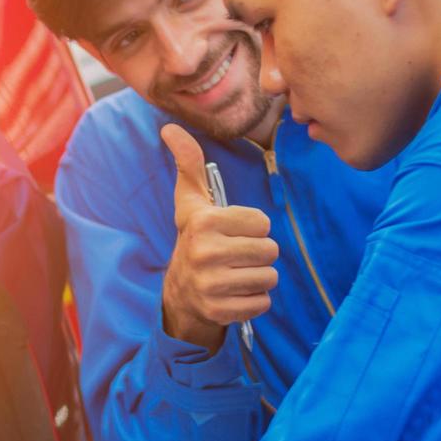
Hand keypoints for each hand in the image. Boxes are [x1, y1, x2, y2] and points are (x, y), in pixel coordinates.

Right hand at [160, 123, 280, 351]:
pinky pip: (263, 303)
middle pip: (270, 250)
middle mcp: (205, 254)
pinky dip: (255, 300)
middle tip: (237, 256)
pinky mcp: (220, 311)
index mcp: (203, 223)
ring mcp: (211, 286)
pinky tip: (237, 294)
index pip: (263, 223)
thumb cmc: (194, 239)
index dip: (253, 228)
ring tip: (237, 274)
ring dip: (259, 277)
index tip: (233, 233)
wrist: (179, 292)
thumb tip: (170, 128)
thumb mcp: (190, 202)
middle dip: (258, 253)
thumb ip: (188, 163)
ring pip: (269, 277)